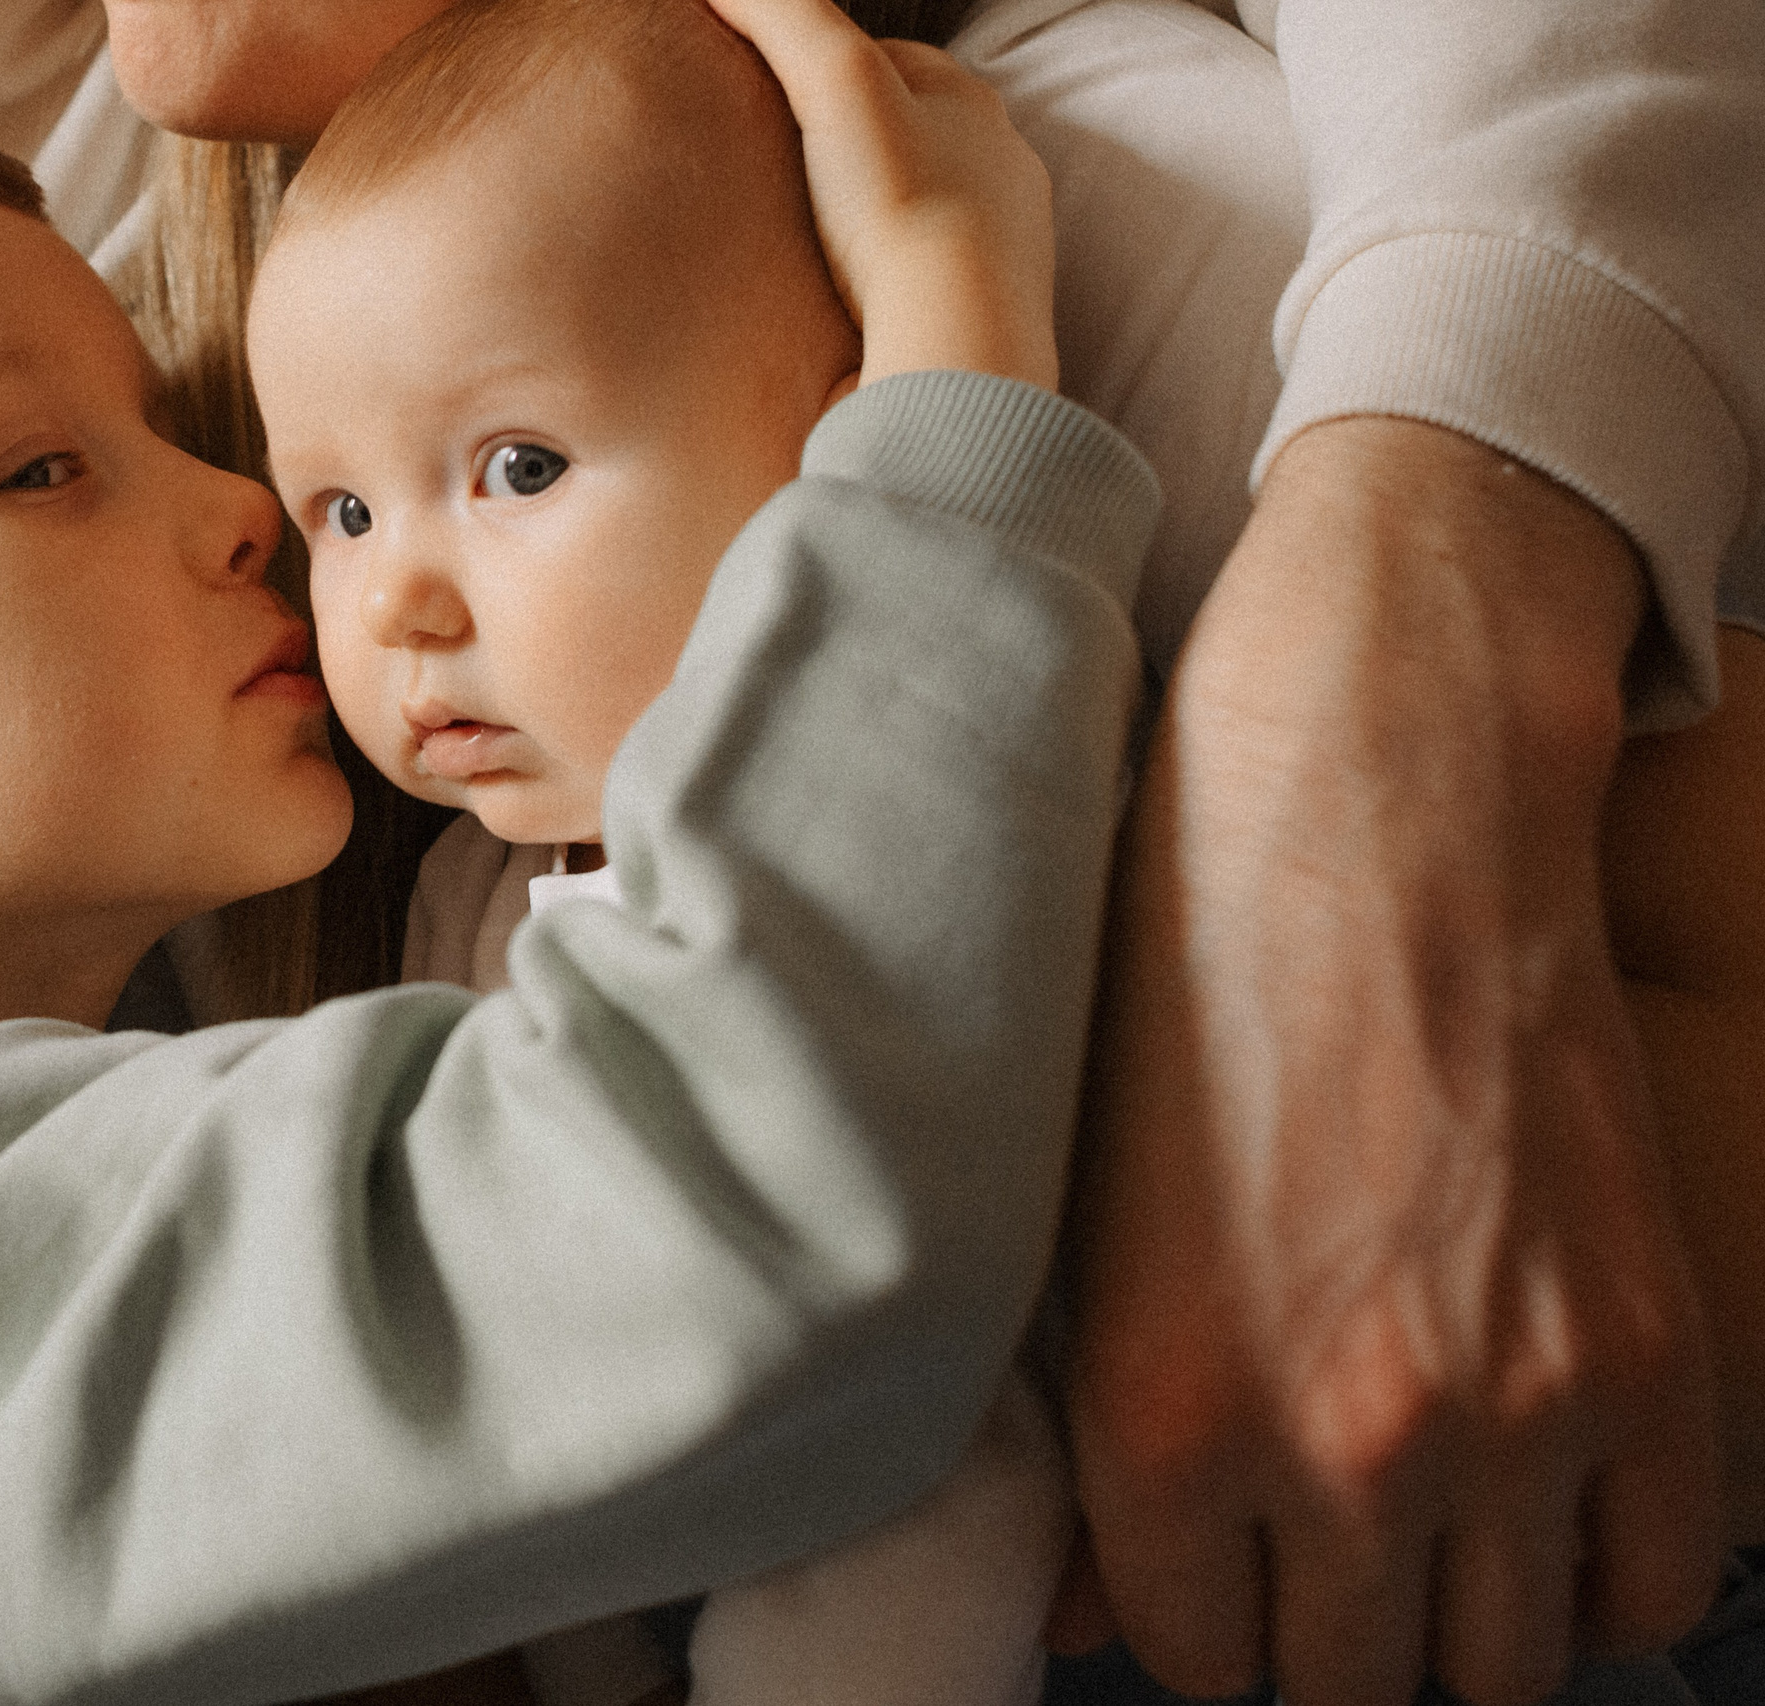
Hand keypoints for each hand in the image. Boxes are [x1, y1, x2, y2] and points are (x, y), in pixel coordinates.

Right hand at [704, 0, 1056, 390]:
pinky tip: (849, 308)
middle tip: (796, 173)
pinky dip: (894, 291)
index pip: (898, 64)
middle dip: (865, 153)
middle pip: (919, 143)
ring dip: (881, 228)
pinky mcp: (983, 323)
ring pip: (930, 221)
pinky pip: (929, 293)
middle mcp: (1002, 173)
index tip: (784, 91)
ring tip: (816, 247)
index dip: (837, 70)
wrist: (956, 339)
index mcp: (974, 105)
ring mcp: (1002, 253)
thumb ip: (783, 17)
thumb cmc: (904, 204)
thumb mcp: (835, 80)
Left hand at [1066, 416, 1721, 1705]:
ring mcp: (1522, 1412)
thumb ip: (1091, 1448)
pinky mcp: (1656, 1356)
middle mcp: (1346, 1445)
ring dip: (1455, 1615)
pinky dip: (1598, 1575)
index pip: (1191, 1655)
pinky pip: (1651, 1583)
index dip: (1198, 1614)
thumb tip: (1087, 1607)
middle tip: (1315, 1544)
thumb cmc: (1191, 997)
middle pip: (1351, 1684)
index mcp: (1167, 1416)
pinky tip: (1544, 1509)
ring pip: (1502, 1665)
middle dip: (1321, 1628)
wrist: (1375, 826)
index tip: (1214, 1563)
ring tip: (1423, 1527)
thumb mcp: (1086, 1223)